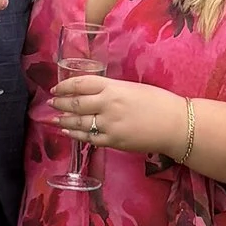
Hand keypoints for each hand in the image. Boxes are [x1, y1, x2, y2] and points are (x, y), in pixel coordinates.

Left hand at [48, 72, 184, 158]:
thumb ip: (112, 89)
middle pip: (76, 103)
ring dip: (64, 119)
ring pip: (78, 122)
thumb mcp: (133, 88)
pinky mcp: (113, 142)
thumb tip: (93, 93)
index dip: (65, 86)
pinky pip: (89, 138)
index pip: (81, 84)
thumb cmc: (159, 102)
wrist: (175, 125)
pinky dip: (76, 134)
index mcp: (114, 88)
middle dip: (60, 103)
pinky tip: (69, 131)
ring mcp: (109, 125)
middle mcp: (108, 105)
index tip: (56, 88)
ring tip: (55, 118)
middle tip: (51, 103)